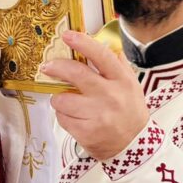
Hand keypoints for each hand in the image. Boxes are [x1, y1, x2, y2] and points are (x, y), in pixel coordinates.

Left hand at [41, 30, 148, 160]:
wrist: (135, 148)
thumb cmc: (130, 112)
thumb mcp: (131, 86)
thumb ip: (117, 64)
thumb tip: (104, 42)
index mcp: (122, 81)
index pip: (101, 56)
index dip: (82, 43)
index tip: (67, 35)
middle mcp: (111, 97)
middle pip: (76, 74)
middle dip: (56, 66)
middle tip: (47, 66)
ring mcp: (98, 116)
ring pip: (62, 99)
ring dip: (59, 98)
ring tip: (65, 100)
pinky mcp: (86, 133)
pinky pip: (62, 118)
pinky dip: (63, 115)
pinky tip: (73, 117)